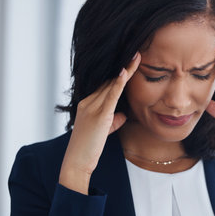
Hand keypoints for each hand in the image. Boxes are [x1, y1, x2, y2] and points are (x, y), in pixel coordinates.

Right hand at [59, 52, 140, 193]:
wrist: (77, 162)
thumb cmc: (89, 148)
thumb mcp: (104, 130)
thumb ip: (113, 120)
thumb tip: (123, 114)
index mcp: (88, 103)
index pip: (106, 85)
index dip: (120, 73)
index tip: (131, 62)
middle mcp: (88, 102)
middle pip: (109, 80)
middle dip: (124, 67)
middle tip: (137, 53)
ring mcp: (92, 107)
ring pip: (111, 84)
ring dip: (126, 70)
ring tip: (137, 57)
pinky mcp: (99, 115)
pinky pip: (110, 95)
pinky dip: (118, 83)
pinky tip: (125, 72)